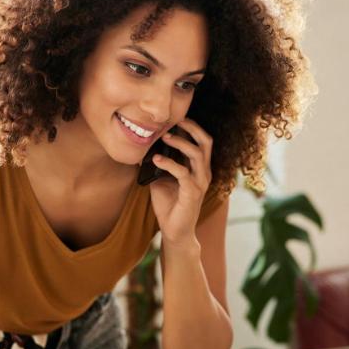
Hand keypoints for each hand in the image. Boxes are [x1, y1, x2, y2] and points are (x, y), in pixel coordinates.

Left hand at [148, 117, 212, 246]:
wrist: (174, 231)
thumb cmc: (169, 205)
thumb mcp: (161, 179)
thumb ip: (158, 164)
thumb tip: (142, 148)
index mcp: (199, 168)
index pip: (202, 141)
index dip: (192, 127)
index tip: (176, 117)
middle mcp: (204, 173)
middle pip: (206, 142)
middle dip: (192, 127)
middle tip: (175, 120)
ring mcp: (200, 183)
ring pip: (197, 154)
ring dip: (180, 143)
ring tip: (164, 137)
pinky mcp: (192, 193)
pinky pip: (183, 173)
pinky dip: (169, 163)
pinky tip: (156, 159)